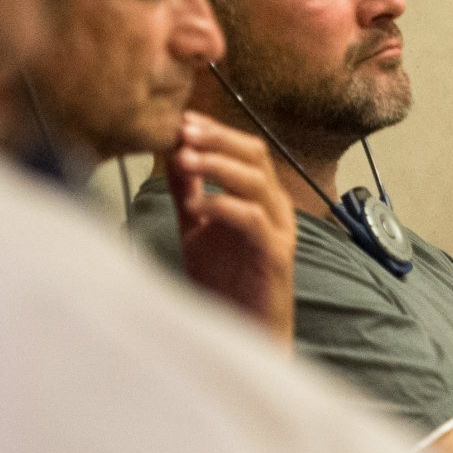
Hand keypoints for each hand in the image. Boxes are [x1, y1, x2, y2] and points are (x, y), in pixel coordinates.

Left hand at [166, 111, 297, 343]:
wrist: (242, 334)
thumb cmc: (225, 285)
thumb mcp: (197, 230)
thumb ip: (189, 192)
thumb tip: (173, 151)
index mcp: (259, 197)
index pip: (245, 149)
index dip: (216, 130)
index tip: (181, 119)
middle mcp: (275, 208)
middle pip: (255, 156)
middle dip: (218, 138)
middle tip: (184, 129)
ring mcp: (279, 231)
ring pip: (257, 182)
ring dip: (220, 166)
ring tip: (186, 159)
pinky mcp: (275, 256)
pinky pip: (254, 220)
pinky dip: (225, 206)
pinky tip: (197, 205)